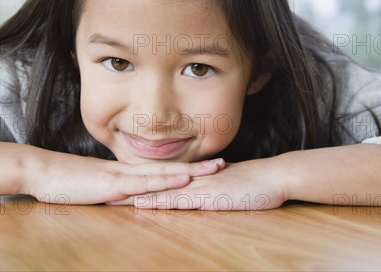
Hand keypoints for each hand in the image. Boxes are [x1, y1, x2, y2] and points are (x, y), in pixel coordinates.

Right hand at [22, 147, 224, 204]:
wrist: (43, 172)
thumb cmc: (67, 182)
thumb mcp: (97, 189)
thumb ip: (115, 193)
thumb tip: (131, 200)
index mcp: (128, 173)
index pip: (163, 170)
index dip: (186, 169)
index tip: (207, 168)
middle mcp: (130, 171)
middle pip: (171, 168)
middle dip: (198, 167)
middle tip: (224, 163)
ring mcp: (124, 176)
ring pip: (164, 173)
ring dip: (190, 171)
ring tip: (214, 169)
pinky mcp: (114, 184)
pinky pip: (144, 183)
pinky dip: (165, 181)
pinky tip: (182, 180)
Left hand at [107, 156, 288, 210]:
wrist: (276, 176)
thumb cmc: (258, 182)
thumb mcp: (230, 182)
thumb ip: (214, 184)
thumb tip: (202, 188)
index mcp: (198, 176)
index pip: (163, 178)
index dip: (141, 180)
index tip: (120, 183)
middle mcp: (195, 179)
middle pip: (156, 182)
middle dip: (130, 186)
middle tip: (104, 187)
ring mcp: (201, 186)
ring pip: (162, 189)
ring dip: (138, 193)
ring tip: (112, 196)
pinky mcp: (210, 197)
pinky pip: (180, 200)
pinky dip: (160, 202)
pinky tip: (143, 204)